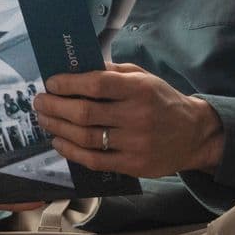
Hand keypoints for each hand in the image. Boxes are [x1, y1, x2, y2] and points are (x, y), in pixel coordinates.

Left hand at [33, 63, 223, 177]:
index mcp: (140, 89)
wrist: (194, 134)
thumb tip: (76, 69)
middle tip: (39, 102)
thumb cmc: (162, 101)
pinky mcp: (133, 165)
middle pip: (84, 113)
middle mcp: (137, 116)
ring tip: (45, 119)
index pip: (96, 84)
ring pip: (85, 137)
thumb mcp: (144, 77)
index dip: (68, 83)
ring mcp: (135, 143)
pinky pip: (94, 160)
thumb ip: (112, 72)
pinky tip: (59, 141)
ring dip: (58, 128)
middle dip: (55, 106)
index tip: (51, 83)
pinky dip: (71, 151)